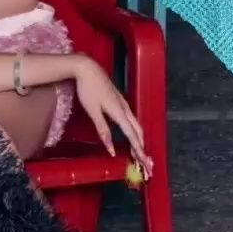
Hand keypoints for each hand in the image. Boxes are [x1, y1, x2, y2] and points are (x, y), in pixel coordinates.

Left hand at [70, 58, 151, 178]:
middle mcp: (125, 109)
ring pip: (136, 124)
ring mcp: (123, 103)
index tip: (145, 162)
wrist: (87, 68)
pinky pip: (131, 119)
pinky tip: (131, 133)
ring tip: (140, 151)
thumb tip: (111, 150)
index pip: (132, 136)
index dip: (139, 150)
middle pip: (138, 130)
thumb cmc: (88, 90)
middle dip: (142, 146)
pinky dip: (134, 130)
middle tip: (145, 161)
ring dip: (139, 138)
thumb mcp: (93, 112)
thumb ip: (103, 131)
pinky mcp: (119, 100)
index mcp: (119, 112)